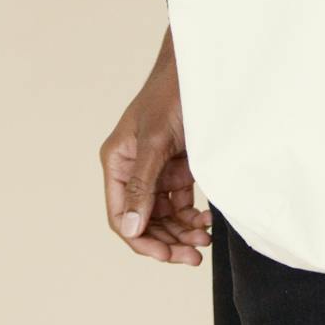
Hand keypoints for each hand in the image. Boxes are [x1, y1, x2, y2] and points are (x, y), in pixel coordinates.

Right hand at [99, 37, 212, 265]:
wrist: (199, 69)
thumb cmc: (171, 95)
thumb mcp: (154, 142)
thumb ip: (142, 185)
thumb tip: (131, 227)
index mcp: (117, 163)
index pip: (121, 215)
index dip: (142, 239)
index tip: (167, 254)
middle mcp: (133, 169)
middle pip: (144, 220)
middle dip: (168, 240)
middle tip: (194, 255)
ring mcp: (156, 169)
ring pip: (165, 215)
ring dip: (182, 231)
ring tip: (204, 239)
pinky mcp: (177, 166)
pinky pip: (181, 201)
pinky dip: (193, 215)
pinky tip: (207, 219)